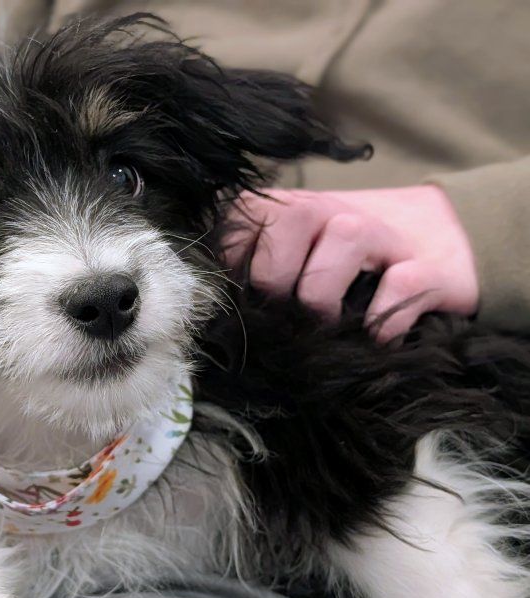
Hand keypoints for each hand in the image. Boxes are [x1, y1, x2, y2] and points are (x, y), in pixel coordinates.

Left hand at [221, 186, 478, 342]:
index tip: (247, 299)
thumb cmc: (334, 268)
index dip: (237, 271)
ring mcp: (381, 233)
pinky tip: (373, 338)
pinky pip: (403, 284)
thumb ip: (248, 276)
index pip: (240, 225)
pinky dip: (383, 321)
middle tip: (285, 317)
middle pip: (291, 221)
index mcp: (284, 210)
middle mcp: (330, 211)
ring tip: (326, 328)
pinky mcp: (429, 268)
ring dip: (325, 299)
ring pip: (346, 238)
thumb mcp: (286, 263)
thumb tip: (217, 313)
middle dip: (278, 284)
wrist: (428, 244)